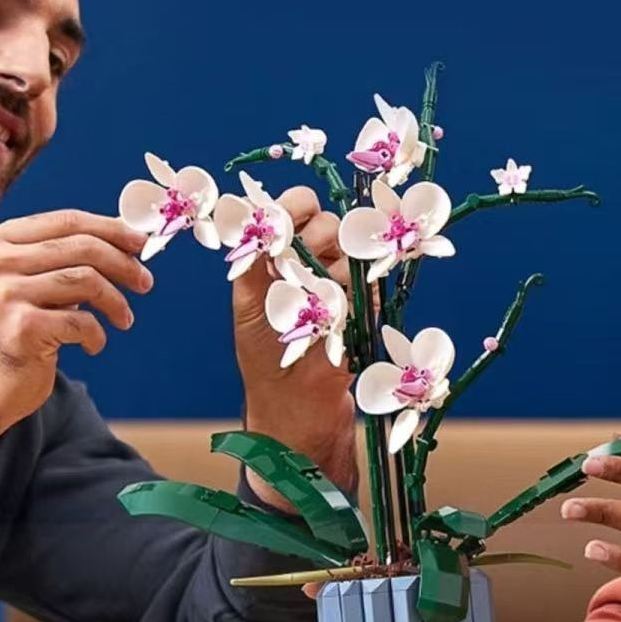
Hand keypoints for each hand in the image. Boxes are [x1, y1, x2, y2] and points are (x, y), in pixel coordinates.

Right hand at [0, 210, 151, 432]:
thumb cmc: (22, 326)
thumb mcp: (37, 281)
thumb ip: (70, 257)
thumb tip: (129, 238)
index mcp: (1, 240)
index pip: (68, 221)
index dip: (112, 229)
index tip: (142, 241)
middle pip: (83, 247)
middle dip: (125, 265)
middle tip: (145, 283)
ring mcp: (6, 294)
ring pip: (88, 280)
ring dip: (117, 302)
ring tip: (124, 319)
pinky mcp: (21, 327)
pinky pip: (82, 321)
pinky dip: (98, 335)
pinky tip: (93, 344)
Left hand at [233, 187, 356, 498]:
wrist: (299, 415)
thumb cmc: (266, 364)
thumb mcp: (249, 308)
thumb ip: (253, 262)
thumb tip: (260, 220)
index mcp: (278, 260)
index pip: (294, 209)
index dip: (297, 206)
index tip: (297, 215)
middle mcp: (310, 267)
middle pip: (329, 225)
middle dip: (322, 241)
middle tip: (311, 272)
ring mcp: (340, 288)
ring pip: (353, 253)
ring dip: (341, 272)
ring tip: (326, 306)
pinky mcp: (364, 311)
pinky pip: (371, 285)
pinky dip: (362, 296)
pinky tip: (348, 318)